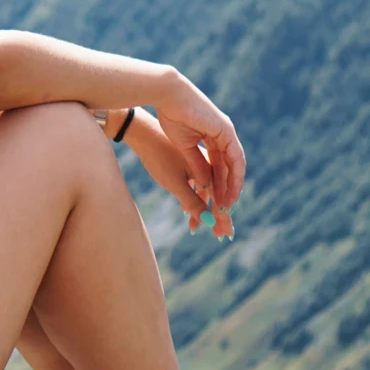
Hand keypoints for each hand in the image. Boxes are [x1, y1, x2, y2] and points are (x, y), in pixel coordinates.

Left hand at [126, 115, 230, 237]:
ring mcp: (199, 162)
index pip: (223, 196)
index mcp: (212, 164)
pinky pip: (196, 183)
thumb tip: (210, 222)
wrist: (142, 132)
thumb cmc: (159, 156)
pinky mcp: (188, 162)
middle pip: (218, 193)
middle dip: (218, 215)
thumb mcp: (175, 183)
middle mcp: (210, 162)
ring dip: (203, 208)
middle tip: (221, 236)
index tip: (226, 234)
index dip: (225, 216)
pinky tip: (185, 212)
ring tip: (197, 228)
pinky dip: (193, 197)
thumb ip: (193, 201)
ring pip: (206, 189)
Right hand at [152, 69, 244, 222]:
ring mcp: (226, 131)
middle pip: (229, 168)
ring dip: (232, 187)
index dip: (219, 184)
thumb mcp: (185, 148)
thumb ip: (197, 164)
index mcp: (212, 136)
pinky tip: (232, 191)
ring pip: (235, 165)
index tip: (216, 203)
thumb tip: (204, 184)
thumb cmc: (170, 117)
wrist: (168, 96)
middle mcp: (223, 134)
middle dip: (227, 190)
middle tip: (225, 211)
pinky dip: (234, 176)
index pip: (220, 165)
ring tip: (228, 206)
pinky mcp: (226, 130)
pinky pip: (235, 158)